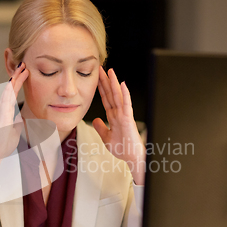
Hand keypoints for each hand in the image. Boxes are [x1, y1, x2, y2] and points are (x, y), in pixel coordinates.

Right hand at [0, 62, 28, 187]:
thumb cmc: (2, 144)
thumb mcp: (14, 131)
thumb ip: (16, 123)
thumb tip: (20, 118)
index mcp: (5, 111)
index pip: (12, 94)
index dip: (18, 82)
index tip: (25, 72)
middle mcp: (1, 109)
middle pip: (9, 89)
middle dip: (17, 76)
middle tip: (24, 65)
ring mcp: (0, 112)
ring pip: (7, 92)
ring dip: (14, 81)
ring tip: (21, 70)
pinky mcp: (0, 118)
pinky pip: (5, 102)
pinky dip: (9, 92)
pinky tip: (12, 84)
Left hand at [92, 67, 145, 184]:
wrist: (132, 157)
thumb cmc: (123, 149)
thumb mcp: (106, 137)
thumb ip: (100, 128)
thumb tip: (94, 119)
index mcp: (113, 116)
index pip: (105, 99)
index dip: (100, 88)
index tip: (96, 78)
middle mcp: (118, 113)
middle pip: (110, 94)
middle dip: (105, 81)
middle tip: (100, 68)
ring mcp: (124, 115)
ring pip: (118, 96)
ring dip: (114, 83)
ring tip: (110, 71)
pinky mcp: (129, 119)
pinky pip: (126, 104)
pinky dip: (125, 94)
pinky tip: (123, 85)